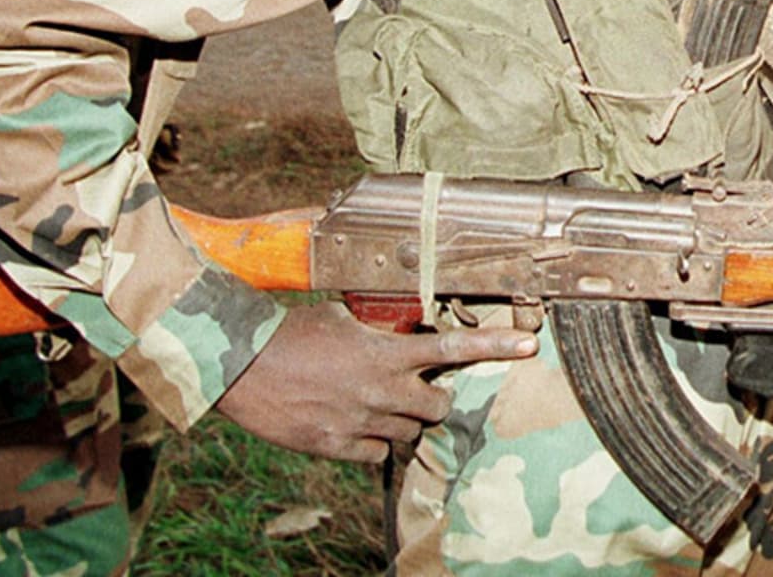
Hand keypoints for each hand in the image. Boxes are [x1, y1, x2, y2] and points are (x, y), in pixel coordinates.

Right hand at [213, 301, 537, 460]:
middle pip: (439, 405)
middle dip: (434, 398)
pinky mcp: (337, 446)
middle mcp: (382, 389)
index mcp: (387, 352)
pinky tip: (353, 423)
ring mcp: (361, 421)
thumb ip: (381, 329)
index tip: (531, 345)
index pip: (455, 346)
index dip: (496, 345)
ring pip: (410, 431)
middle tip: (414, 389)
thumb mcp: (344, 319)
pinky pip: (377, 453)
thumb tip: (406, 328)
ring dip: (402, 419)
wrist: (241, 364)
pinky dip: (373, 441)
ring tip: (373, 401)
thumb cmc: (291, 333)